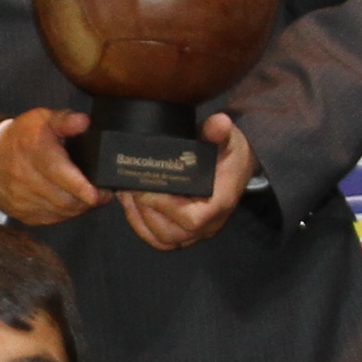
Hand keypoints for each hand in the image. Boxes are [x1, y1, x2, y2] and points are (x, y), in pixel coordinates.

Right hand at [0, 106, 107, 226]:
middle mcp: (26, 178)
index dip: (82, 186)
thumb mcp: (42, 119)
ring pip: (60, 211)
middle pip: (64, 198)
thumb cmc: (22, 138)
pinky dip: (67, 214)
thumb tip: (84, 122)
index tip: (102, 193)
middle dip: (89, 199)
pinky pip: (52, 219)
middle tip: (104, 193)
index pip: (59, 173)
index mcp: (35, 151)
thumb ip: (65, 120)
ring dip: (80, 207)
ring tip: (91, 197)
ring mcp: (23, 199)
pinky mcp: (23, 214)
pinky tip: (73, 203)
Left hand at [114, 112, 258, 253]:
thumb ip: (219, 132)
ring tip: (126, 194)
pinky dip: (140, 225)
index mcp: (220, 204)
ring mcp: (196, 232)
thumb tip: (219, 122)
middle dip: (145, 212)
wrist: (235, 166)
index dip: (165, 207)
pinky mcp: (184, 232)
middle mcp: (209, 224)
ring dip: (139, 218)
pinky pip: (159, 239)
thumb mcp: (227, 138)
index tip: (147, 188)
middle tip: (130, 188)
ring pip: (161, 239)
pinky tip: (130, 203)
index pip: (192, 220)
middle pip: (171, 234)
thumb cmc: (228, 153)